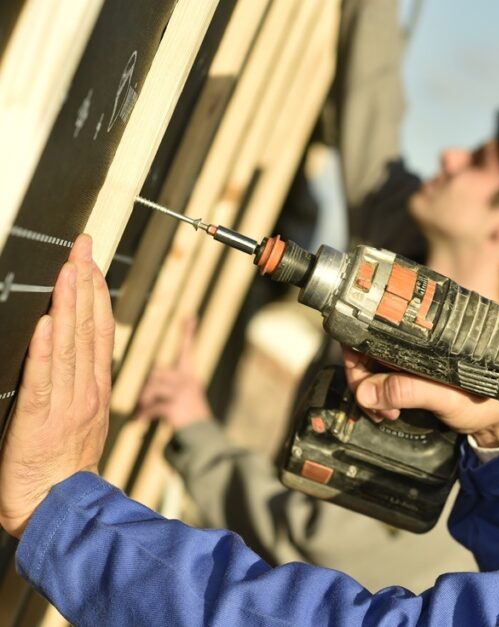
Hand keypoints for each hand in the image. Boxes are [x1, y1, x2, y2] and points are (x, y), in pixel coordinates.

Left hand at [0, 235, 113, 537]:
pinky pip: (44, 382)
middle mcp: (87, 392)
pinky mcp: (40, 423)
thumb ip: (74, 389)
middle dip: (85, 284)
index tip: (89, 261)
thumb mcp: (76, 424)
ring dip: (70, 305)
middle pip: (89, 329)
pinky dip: (46, 353)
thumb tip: (63, 352)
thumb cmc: (60, 472)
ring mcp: (67, 406)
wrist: (61, 512)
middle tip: (82, 247)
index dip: (94, 293)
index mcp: (95, 390)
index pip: (98, 331)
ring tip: (69, 270)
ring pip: (70, 346)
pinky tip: (48, 325)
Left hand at [134, 318, 211, 429]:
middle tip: (141, 398)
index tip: (190, 316)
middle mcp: (188, 379)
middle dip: (147, 385)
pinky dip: (143, 413)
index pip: (187, 349)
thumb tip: (139, 388)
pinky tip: (136, 420)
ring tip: (140, 408)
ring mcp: (183, 392)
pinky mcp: (177, 405)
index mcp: (189, 374)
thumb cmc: (185, 413)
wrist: (201, 434)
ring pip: (153, 386)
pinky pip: (153, 405)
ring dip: (144, 399)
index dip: (188, 333)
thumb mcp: (178, 395)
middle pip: (158, 372)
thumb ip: (161, 386)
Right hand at [342, 347, 498, 447]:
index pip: (376, 322)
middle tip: (376, 405)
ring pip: (370, 366)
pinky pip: (380, 382)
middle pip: (366, 345)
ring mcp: (411, 358)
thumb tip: (367, 390)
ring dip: (369, 391)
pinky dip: (377, 397)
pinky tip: (389, 411)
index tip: (362, 377)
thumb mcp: (449, 397)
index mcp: (427, 332)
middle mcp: (415, 340)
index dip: (358, 347)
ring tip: (388, 413)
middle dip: (363, 377)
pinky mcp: (410, 376)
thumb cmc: (485, 402)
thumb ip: (411, 391)